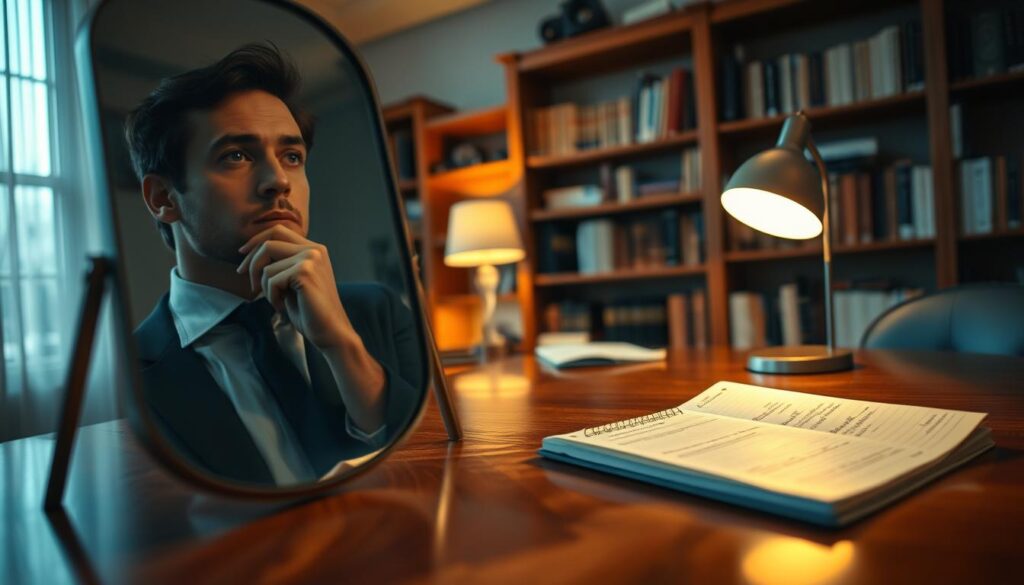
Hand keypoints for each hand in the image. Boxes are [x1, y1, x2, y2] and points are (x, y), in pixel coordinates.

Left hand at [236, 224, 353, 349]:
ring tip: (276, 301)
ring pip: (267, 264)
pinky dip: (271, 296)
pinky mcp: (305, 271)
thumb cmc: (310, 311)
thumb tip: (252, 255)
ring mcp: (311, 259)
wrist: (330, 331)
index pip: (279, 231)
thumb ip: (281, 265)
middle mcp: (314, 250)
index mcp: (314, 249)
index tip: (242, 255)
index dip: (256, 241)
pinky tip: (281, 307)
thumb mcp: (293, 282)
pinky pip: (271, 279)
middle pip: (269, 241)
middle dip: (252, 261)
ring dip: (264, 287)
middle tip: (249, 283)